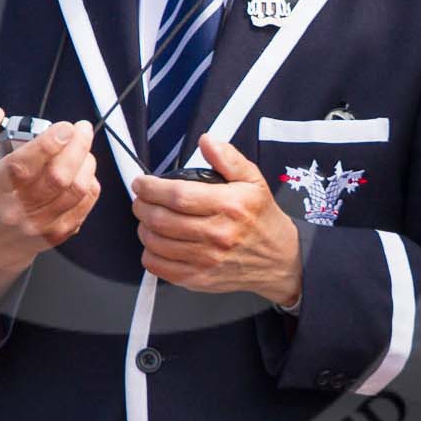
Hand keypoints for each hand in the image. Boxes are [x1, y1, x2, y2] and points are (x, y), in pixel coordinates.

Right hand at [0, 110, 99, 308]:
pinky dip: (90, 182)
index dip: (48, 144)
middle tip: (80, 130)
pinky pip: (84, 204)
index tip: (64, 127)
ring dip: (86, 162)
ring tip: (82, 148)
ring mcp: (38, 224)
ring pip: (75, 190)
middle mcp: (15, 209)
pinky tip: (83, 170)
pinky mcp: (56, 234)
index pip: (21, 166)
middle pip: (56, 177)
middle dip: (77, 147)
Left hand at [130, 134, 301, 302]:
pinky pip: (159, 267)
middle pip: (161, 220)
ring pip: (156, 243)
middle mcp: (217, 234)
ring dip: (144, 228)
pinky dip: (149, 253)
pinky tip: (157, 243)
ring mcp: (207, 260)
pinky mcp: (199, 279)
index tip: (141, 183)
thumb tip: (206, 141)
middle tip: (141, 200)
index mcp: (229, 206)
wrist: (279, 259)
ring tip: (148, 219)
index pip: (178, 196)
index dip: (151, 188)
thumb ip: (228, 158)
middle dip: (142, 206)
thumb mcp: (253, 180)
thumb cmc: (262, 218)